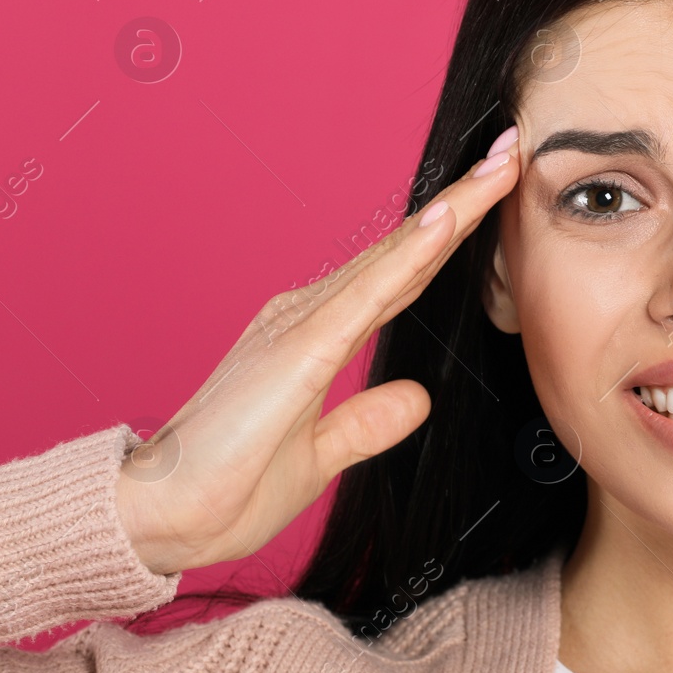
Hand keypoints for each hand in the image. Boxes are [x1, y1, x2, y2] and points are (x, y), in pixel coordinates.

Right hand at [115, 130, 521, 574]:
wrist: (160, 520)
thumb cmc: (224, 491)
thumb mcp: (319, 457)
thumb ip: (367, 422)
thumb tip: (417, 397)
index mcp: (315, 336)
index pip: (404, 276)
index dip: (451, 235)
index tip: (496, 194)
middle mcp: (308, 316)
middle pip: (407, 252)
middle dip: (464, 202)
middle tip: (512, 152)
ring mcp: (302, 326)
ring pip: (396, 257)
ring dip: (452, 210)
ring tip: (499, 165)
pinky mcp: (300, 351)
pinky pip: (368, 294)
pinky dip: (409, 255)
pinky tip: (444, 221)